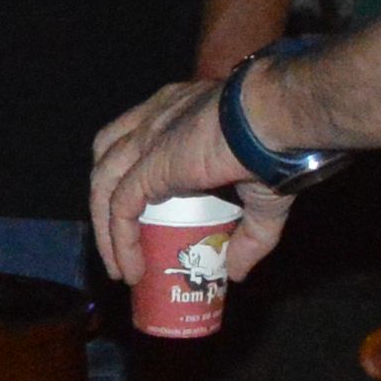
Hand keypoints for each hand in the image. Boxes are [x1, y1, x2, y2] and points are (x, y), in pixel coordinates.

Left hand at [88, 67, 295, 280]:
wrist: (277, 117)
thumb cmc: (276, 142)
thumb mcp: (262, 195)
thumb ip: (250, 235)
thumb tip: (236, 272)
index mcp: (177, 109)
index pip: (135, 135)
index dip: (129, 172)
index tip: (141, 214)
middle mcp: (154, 117)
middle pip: (107, 155)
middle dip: (104, 199)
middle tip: (122, 241)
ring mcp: (146, 138)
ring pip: (104, 185)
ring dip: (105, 230)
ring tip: (121, 269)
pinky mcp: (149, 165)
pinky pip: (120, 209)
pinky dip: (120, 242)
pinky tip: (131, 270)